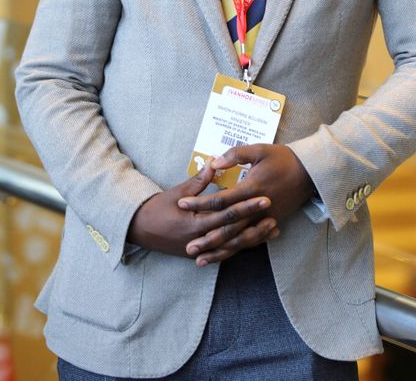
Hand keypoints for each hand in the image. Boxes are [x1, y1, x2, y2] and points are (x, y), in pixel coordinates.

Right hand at [127, 162, 277, 262]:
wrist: (141, 230)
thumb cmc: (159, 208)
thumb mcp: (178, 192)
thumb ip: (199, 181)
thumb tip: (215, 163)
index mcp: (195, 224)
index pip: (227, 214)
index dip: (247, 205)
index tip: (264, 196)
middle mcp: (201, 240)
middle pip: (234, 230)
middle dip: (255, 220)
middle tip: (274, 210)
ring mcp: (202, 249)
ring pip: (233, 244)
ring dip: (254, 236)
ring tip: (274, 228)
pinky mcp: (203, 253)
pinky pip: (227, 250)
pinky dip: (243, 244)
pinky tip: (258, 239)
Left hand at [177, 144, 312, 263]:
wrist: (311, 172)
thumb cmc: (283, 158)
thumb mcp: (259, 150)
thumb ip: (235, 155)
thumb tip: (213, 163)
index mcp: (251, 188)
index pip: (220, 199)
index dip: (200, 203)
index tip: (181, 204)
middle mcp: (257, 208)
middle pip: (228, 227)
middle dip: (207, 238)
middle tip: (189, 248)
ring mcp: (266, 219)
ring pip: (239, 240)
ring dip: (220, 251)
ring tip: (201, 260)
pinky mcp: (272, 223)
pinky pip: (251, 241)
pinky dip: (237, 250)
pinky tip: (224, 256)